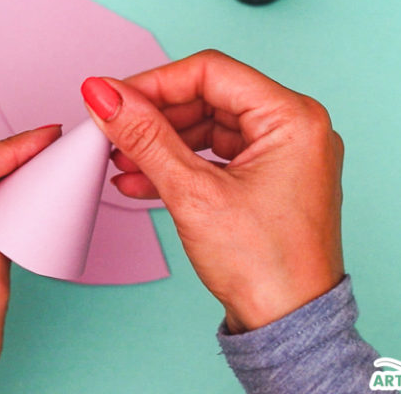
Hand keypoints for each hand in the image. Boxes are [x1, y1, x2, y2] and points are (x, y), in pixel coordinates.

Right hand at [80, 50, 343, 333]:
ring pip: (205, 128)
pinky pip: (214, 156)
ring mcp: (282, 156)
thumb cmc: (267, 268)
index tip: (113, 96)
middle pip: (206, 97)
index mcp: (293, 118)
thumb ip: (144, 136)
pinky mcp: (266, 180)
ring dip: (160, 143)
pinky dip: (177, 164)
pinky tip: (140, 179)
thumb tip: (107, 95)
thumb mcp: (193, 193)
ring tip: (120, 160)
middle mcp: (294, 129)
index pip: (210, 72)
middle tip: (112, 129)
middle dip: (154, 116)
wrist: (288, 327)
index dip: (154, 82)